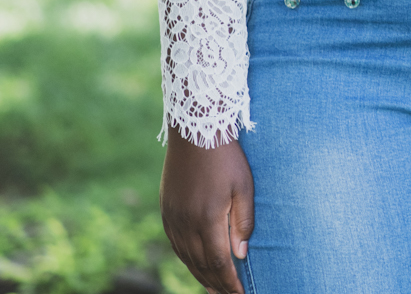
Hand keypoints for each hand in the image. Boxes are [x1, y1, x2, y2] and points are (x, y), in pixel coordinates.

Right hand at [160, 132, 254, 293]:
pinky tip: (196, 263)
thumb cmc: (226, 157)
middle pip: (201, 264)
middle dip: (216, 283)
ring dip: (200, 274)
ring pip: (186, 256)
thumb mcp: (243, 186)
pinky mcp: (166, 210)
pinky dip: (187, 259)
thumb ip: (242, 221)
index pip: (218, 261)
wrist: (195, 132)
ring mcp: (172, 218)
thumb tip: (241, 254)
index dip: (228, 281)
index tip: (239, 293)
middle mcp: (185, 223)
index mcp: (206, 219)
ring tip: (214, 287)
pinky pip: (176, 244)